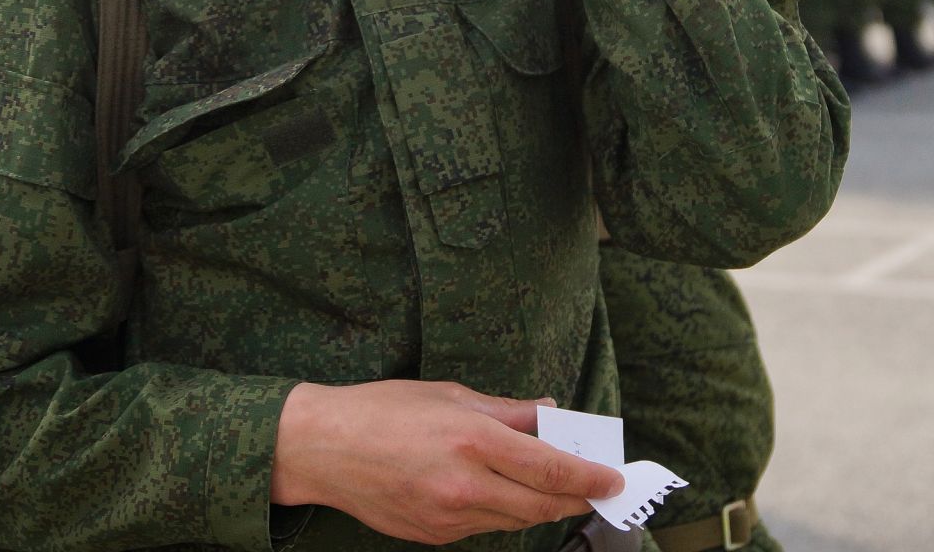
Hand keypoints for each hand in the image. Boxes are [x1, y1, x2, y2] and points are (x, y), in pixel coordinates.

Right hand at [271, 381, 622, 544]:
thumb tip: (549, 411)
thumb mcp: (449, 395)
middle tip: (597, 490)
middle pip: (540, 506)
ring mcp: (448, 518)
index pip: (549, 469)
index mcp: (473, 441)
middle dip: (574, 499)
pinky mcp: (433, 537)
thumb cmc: (382, 410)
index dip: (588, 477)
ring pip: (513, 521)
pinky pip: (481, 527)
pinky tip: (498, 493)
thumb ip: (506, 409)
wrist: (321, 449)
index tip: (612, 479)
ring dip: (538, 506)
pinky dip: (499, 511)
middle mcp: (465, 486)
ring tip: (553, 488)